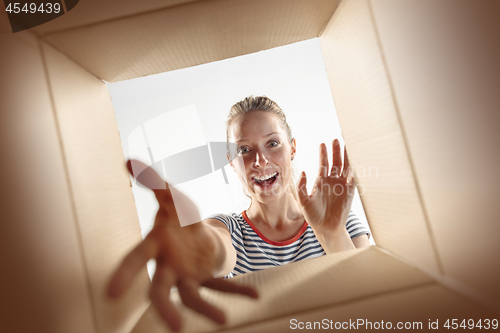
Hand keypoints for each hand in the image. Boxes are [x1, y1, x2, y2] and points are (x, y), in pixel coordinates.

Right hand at [107, 160, 257, 331]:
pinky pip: (224, 286)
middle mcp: (169, 267)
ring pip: (193, 296)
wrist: (195, 232)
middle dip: (165, 308)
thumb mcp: (170, 198)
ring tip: (222, 319)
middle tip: (174, 327)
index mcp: (156, 247)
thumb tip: (128, 160)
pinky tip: (255, 295)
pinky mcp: (209, 277)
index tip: (111, 293)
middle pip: (161, 291)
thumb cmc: (178, 218)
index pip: (136, 259)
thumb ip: (153, 182)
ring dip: (206, 308)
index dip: (124, 274)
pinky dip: (239, 290)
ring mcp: (189, 276)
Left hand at [297, 139, 354, 234]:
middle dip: (335, 151)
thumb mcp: (303, 199)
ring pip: (345, 168)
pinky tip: (355, 160)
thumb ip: (301, 186)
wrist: (325, 228)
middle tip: (335, 139)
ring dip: (346, 157)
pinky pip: (353, 179)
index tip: (322, 144)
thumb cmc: (314, 216)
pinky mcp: (349, 192)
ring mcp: (342, 186)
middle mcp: (332, 182)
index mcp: (321, 182)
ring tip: (346, 144)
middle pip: (335, 162)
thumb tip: (303, 171)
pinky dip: (354, 170)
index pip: (323, 164)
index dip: (323, 154)